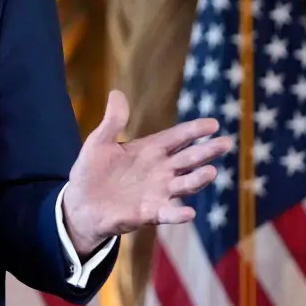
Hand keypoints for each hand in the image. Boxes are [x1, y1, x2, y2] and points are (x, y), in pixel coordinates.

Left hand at [61, 90, 231, 255]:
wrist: (80, 203)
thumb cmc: (92, 171)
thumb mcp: (99, 142)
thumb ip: (112, 121)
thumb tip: (116, 92)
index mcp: (150, 150)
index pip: (177, 138)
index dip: (194, 130)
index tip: (213, 123)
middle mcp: (160, 171)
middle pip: (188, 159)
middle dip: (206, 151)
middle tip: (225, 143)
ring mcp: (157, 192)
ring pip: (184, 185)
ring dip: (198, 180)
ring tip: (211, 172)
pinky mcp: (148, 213)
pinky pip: (168, 213)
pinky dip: (178, 213)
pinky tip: (189, 212)